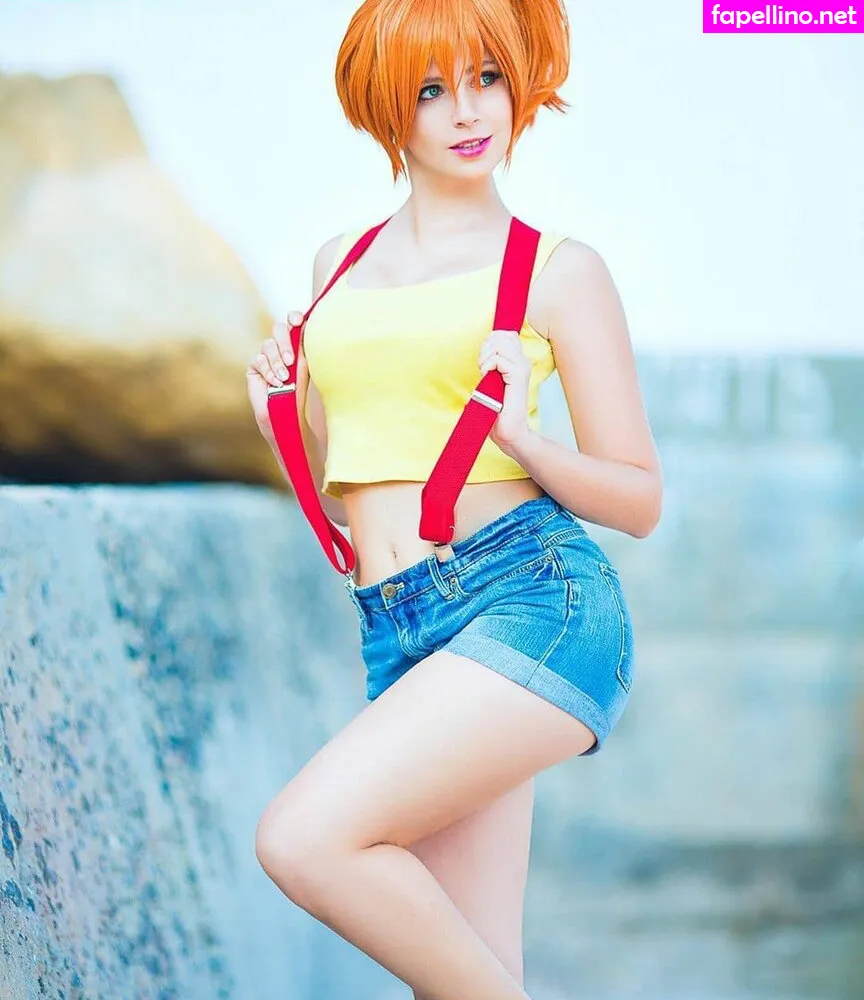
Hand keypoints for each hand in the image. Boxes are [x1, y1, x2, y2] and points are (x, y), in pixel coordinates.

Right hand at [246, 310, 307, 439]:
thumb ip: (302, 346)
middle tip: (290, 361)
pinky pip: (259, 360)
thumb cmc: (298, 391)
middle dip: (284, 343)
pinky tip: (274, 383)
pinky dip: (268, 372)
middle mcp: (280, 347)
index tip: (297, 320)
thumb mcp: (303, 366)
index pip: (292, 323)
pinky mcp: (255, 366)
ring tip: (284, 378)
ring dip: (277, 362)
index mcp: (295, 344)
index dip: (293, 317)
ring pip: (268, 345)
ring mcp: (266, 356)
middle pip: (278, 329)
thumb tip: (305, 325)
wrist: (285, 412)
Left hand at [478, 329, 530, 450]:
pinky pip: (498, 358)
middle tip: (482, 367)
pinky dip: (487, 366)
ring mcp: (521, 368)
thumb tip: (485, 347)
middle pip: (502, 335)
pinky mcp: (517, 376)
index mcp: (518, 362)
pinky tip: (486, 377)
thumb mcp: (491, 383)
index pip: (506, 335)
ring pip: (499, 344)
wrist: (508, 432)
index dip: (491, 341)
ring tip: (484, 372)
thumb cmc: (498, 411)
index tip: (484, 360)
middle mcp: (522, 362)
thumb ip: (491, 364)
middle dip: (485, 347)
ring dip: (485, 356)